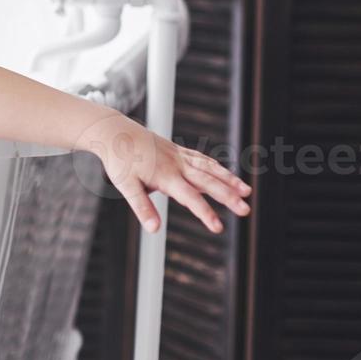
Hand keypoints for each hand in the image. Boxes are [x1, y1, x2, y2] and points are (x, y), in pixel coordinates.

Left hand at [81, 114, 251, 234]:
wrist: (113, 131)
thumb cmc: (118, 160)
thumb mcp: (126, 185)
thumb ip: (142, 207)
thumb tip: (154, 229)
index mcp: (165, 176)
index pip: (190, 198)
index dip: (205, 213)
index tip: (218, 228)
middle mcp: (176, 165)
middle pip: (208, 182)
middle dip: (228, 197)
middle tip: (246, 210)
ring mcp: (178, 156)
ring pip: (209, 168)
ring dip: (229, 179)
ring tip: (247, 191)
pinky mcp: (176, 150)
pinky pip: (201, 158)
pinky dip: (215, 166)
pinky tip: (225, 173)